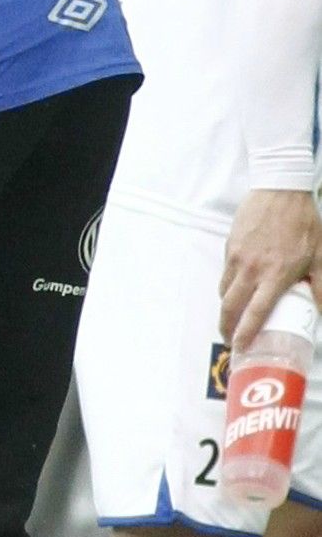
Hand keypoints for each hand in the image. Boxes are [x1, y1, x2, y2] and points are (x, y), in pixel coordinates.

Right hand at [219, 187, 321, 348]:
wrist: (280, 190)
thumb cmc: (303, 222)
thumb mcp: (321, 256)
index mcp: (276, 275)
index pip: (255, 312)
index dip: (245, 333)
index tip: (240, 347)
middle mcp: (252, 269)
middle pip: (230, 306)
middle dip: (226, 327)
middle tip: (229, 340)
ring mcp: (237, 258)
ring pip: (225, 291)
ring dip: (226, 308)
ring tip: (232, 318)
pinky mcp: (230, 247)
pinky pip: (225, 273)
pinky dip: (228, 286)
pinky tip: (238, 288)